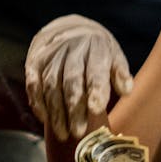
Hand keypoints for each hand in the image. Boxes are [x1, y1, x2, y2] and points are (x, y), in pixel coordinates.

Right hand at [24, 14, 133, 139]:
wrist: (67, 27)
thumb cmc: (95, 49)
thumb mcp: (114, 55)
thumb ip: (120, 73)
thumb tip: (126, 90)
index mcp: (96, 48)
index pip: (96, 70)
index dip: (96, 89)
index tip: (96, 109)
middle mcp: (72, 49)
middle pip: (71, 81)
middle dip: (74, 109)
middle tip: (78, 132)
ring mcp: (51, 55)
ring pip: (51, 85)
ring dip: (56, 112)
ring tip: (63, 134)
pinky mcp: (35, 62)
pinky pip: (33, 84)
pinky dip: (38, 103)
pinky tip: (45, 119)